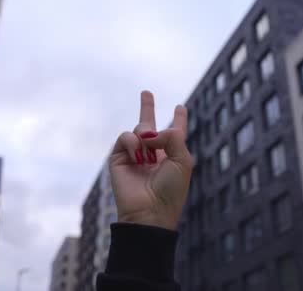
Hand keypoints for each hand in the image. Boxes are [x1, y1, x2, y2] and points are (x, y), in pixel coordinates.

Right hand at [109, 91, 192, 229]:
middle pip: (150, 125)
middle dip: (147, 107)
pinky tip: (139, 157)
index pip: (175, 133)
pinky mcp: (119, 158)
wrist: (150, 210)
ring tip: (149, 158)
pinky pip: (125, 137)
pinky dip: (133, 143)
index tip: (180, 108)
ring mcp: (135, 155)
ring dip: (146, 138)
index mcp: (172, 154)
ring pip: (140, 129)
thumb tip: (149, 133)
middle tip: (146, 91)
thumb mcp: (183, 160)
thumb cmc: (171, 189)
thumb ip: (172, 136)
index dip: (179, 120)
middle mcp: (154, 153)